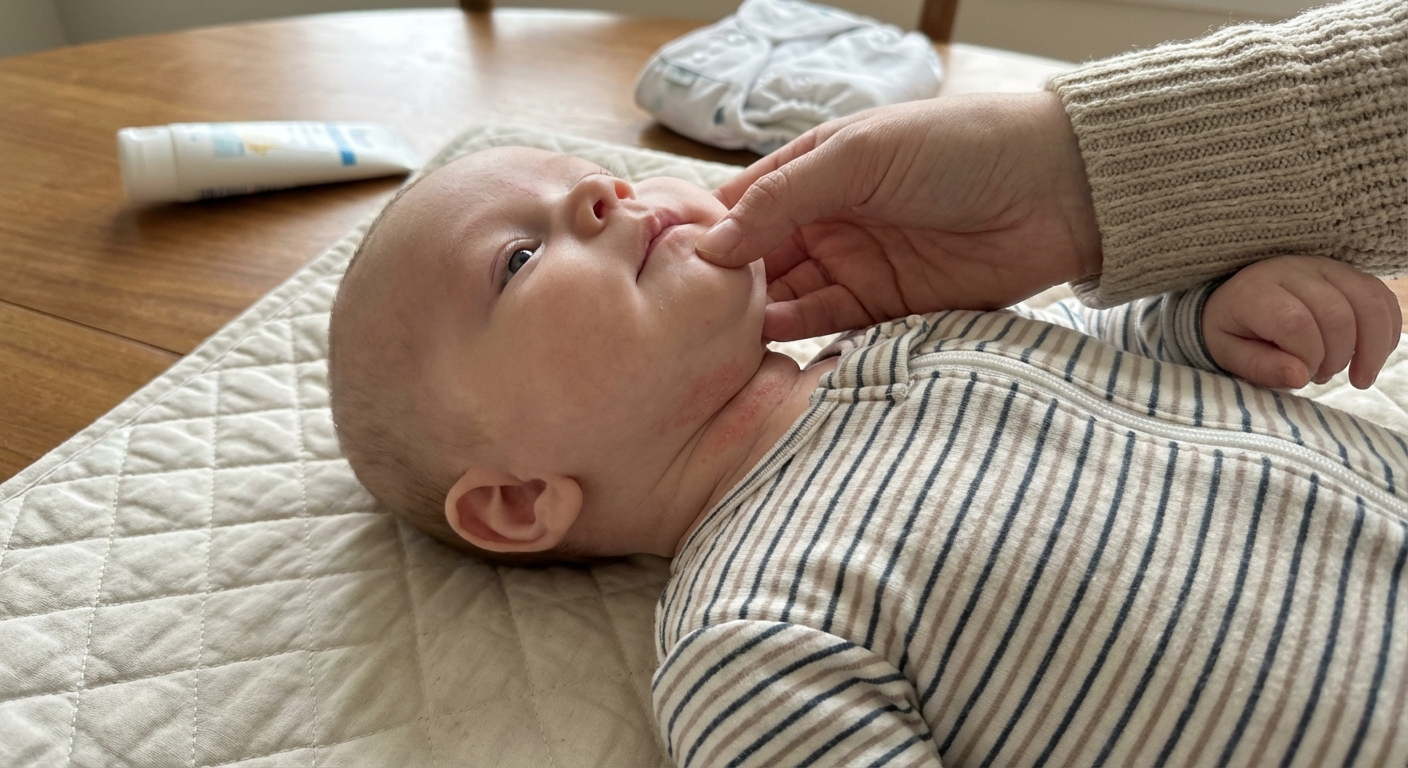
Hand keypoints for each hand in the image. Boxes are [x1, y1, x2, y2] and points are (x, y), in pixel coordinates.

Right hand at [698, 92, 1102, 340]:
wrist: (1056, 190)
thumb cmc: (958, 148)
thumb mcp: (859, 156)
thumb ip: (784, 197)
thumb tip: (714, 243)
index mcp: (814, 170)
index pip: (741, 205)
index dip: (707, 232)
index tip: (672, 262)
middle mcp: (827, 220)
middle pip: (758, 260)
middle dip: (727, 284)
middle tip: (691, 311)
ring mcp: (856, 265)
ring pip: (788, 298)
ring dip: (758, 313)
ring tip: (722, 332)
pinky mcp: (888, 308)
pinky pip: (831, 326)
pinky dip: (801, 333)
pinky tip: (773, 336)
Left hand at [1203, 256, 1401, 389]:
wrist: (1236, 296)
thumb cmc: (1232, 329)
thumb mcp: (1227, 353)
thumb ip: (1259, 367)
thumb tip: (1300, 376)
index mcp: (1256, 291)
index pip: (1295, 321)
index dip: (1308, 356)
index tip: (1301, 375)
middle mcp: (1292, 270)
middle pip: (1337, 314)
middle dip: (1337, 357)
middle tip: (1320, 376)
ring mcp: (1325, 267)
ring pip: (1368, 302)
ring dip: (1371, 348)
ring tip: (1358, 376)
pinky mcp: (1348, 273)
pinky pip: (1382, 298)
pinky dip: (1386, 333)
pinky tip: (1371, 357)